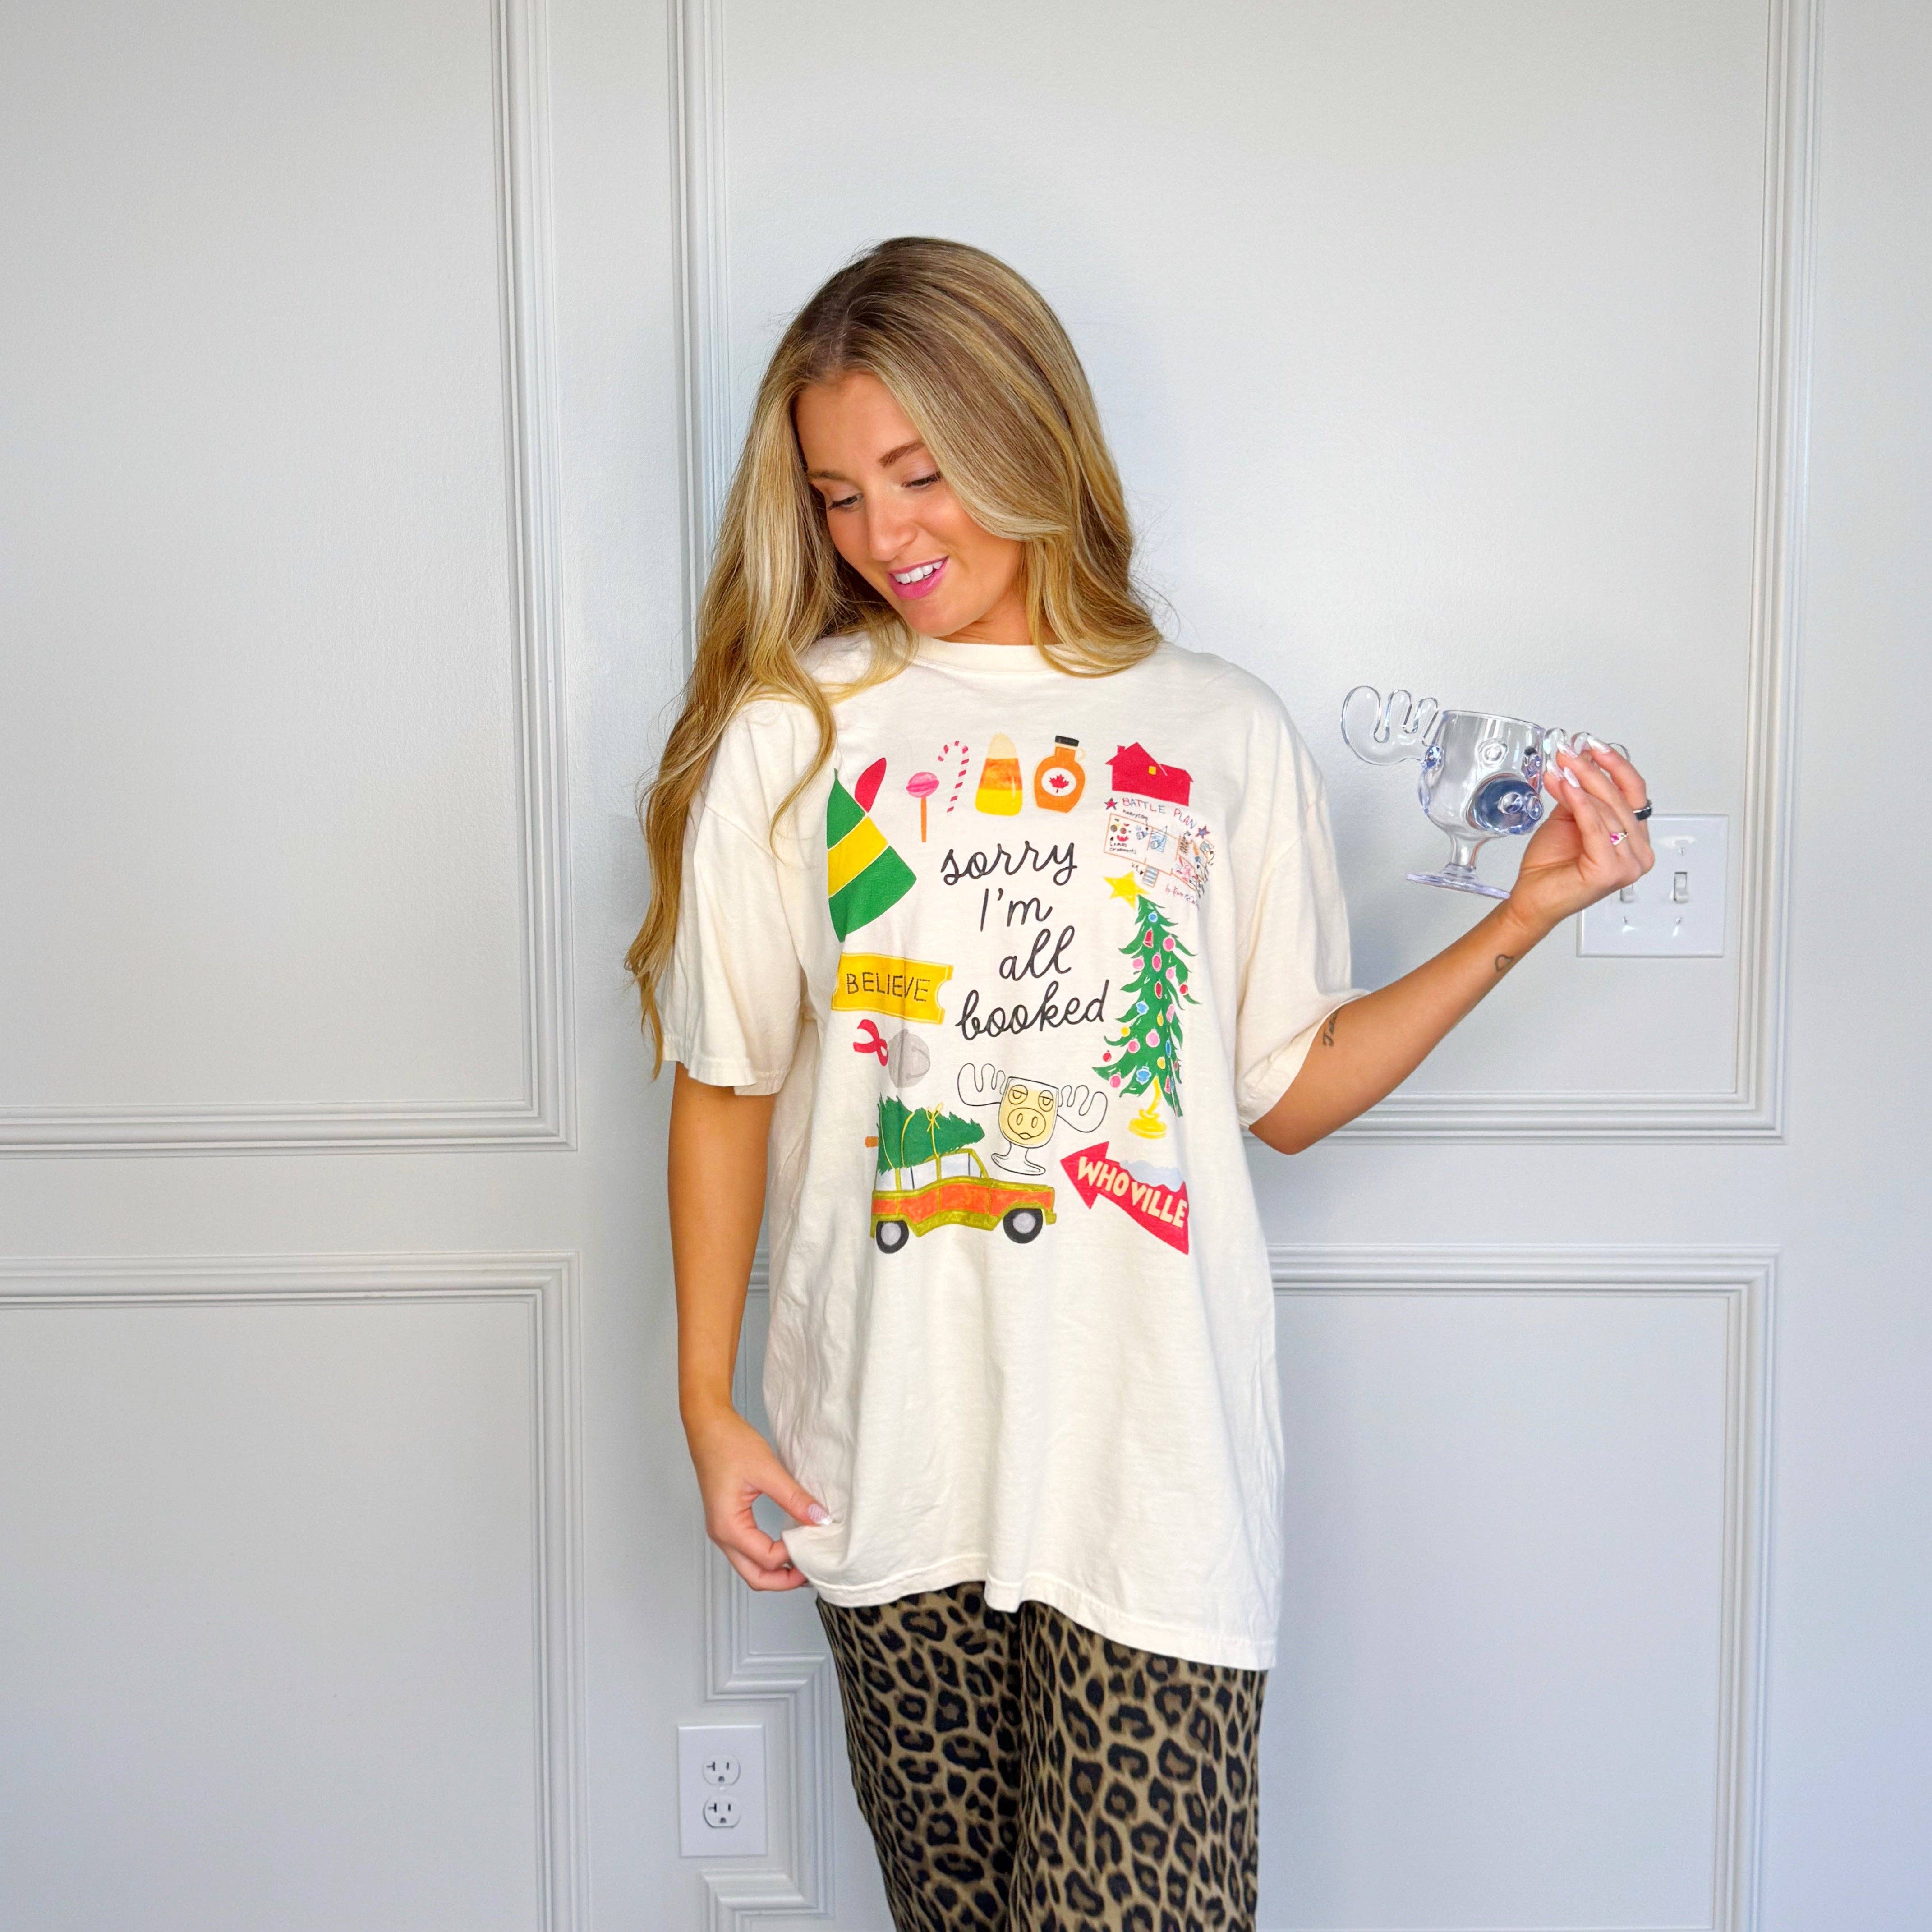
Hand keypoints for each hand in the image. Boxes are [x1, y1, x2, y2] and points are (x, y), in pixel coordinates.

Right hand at [683, 1403, 831, 1591]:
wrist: (708, 1426)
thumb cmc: (729, 1444)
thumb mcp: (768, 1470)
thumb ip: (794, 1499)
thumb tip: (819, 1519)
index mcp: (728, 1526)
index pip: (767, 1559)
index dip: (794, 1555)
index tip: (815, 1539)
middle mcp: (721, 1535)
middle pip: (755, 1577)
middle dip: (784, 1580)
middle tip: (812, 1570)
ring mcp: (722, 1530)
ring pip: (750, 1567)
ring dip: (776, 1570)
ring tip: (803, 1559)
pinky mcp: (727, 1521)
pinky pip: (748, 1551)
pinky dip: (768, 1556)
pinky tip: (787, 1545)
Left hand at [1503, 737, 1654, 940]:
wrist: (1532, 898)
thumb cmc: (1550, 866)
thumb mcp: (1568, 818)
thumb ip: (1579, 794)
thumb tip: (1578, 761)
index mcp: (1634, 838)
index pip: (1634, 792)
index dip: (1617, 766)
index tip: (1595, 745)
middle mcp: (1638, 852)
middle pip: (1620, 798)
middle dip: (1592, 771)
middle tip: (1569, 753)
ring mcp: (1628, 864)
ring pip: (1608, 811)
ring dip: (1582, 784)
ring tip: (1560, 769)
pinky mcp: (1611, 871)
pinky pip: (1596, 827)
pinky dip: (1581, 804)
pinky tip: (1567, 787)